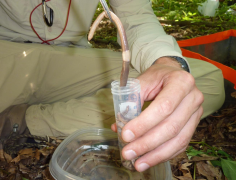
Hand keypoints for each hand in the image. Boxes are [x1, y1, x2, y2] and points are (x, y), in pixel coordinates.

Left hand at [111, 57, 203, 171]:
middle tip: (128, 152)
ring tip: (138, 163)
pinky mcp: (194, 124)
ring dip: (156, 155)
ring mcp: (196, 113)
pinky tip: (150, 159)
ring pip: (178, 140)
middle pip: (171, 127)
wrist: (172, 74)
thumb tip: (118, 126)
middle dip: (147, 143)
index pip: (164, 106)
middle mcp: (193, 97)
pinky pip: (181, 144)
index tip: (126, 135)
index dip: (144, 123)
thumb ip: (130, 101)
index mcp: (181, 82)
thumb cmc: (156, 77)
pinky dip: (164, 154)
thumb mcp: (141, 81)